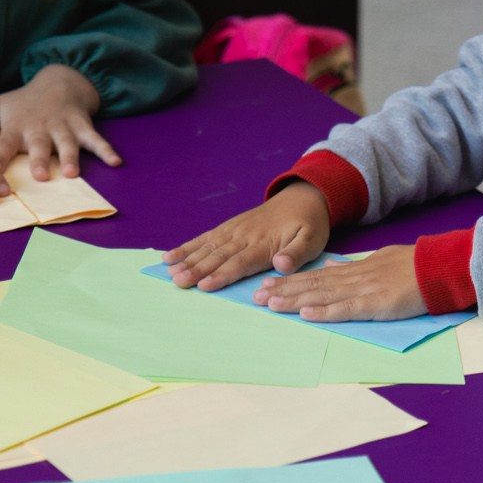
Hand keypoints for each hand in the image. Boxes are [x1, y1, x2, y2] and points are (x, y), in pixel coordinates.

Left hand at [0, 64, 117, 181]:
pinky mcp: (82, 126)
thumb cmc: (23, 102)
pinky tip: (115, 162)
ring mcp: (63, 127)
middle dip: (39, 159)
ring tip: (71, 172)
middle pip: (38, 145)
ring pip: (67, 143)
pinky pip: (96, 139)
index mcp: (15, 127)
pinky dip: (106, 150)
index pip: (2, 146)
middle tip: (39, 176)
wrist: (58, 81)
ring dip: (70, 157)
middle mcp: (39, 128)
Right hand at [163, 181, 330, 290]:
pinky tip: (171, 255)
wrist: (303, 196)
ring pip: (208, 247)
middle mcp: (245, 236)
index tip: (204, 285)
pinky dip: (188, 246)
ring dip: (188, 259)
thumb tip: (281, 264)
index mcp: (264, 243)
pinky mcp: (229, 227)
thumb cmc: (309, 224)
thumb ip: (297, 254)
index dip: (221, 274)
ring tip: (169, 271)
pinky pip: (206, 237)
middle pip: (218, 256)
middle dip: (197, 270)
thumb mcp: (313, 239)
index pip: (240, 262)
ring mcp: (234, 230)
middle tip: (178, 282)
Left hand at [256, 244, 424, 320]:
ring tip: (271, 305)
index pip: (315, 276)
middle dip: (283, 291)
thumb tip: (332, 266)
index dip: (290, 281)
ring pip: (322, 296)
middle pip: (312, 285)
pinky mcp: (376, 304)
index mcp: (354, 269)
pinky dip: (325, 313)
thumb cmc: (413, 266)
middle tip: (256, 297)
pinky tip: (306, 315)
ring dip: (295, 301)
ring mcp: (364, 291)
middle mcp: (353, 278)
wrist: (438, 267)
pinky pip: (346, 310)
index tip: (267, 284)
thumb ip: (354, 265)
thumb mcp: (379, 259)